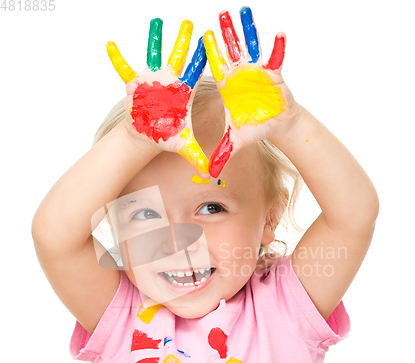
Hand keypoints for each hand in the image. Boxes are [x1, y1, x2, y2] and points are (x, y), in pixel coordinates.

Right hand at [107, 19, 209, 176]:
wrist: (146, 135)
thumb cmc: (166, 136)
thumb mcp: (182, 146)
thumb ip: (197, 156)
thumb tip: (210, 173)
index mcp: (182, 92)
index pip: (194, 72)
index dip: (201, 58)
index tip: (207, 40)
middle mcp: (168, 82)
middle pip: (177, 57)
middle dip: (182, 40)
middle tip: (188, 22)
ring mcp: (151, 80)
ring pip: (153, 56)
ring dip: (154, 40)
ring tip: (156, 21)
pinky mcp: (134, 85)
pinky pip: (124, 69)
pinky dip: (117, 59)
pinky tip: (110, 45)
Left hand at [204, 7, 299, 176]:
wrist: (277, 126)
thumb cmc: (256, 129)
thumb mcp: (236, 141)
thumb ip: (220, 153)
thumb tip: (209, 173)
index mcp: (229, 87)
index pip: (218, 67)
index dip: (211, 52)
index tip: (202, 36)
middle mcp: (242, 75)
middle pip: (232, 50)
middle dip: (227, 33)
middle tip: (220, 13)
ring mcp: (258, 72)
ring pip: (252, 47)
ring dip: (248, 30)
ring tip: (244, 10)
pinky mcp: (275, 75)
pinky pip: (276, 59)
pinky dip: (278, 48)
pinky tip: (279, 34)